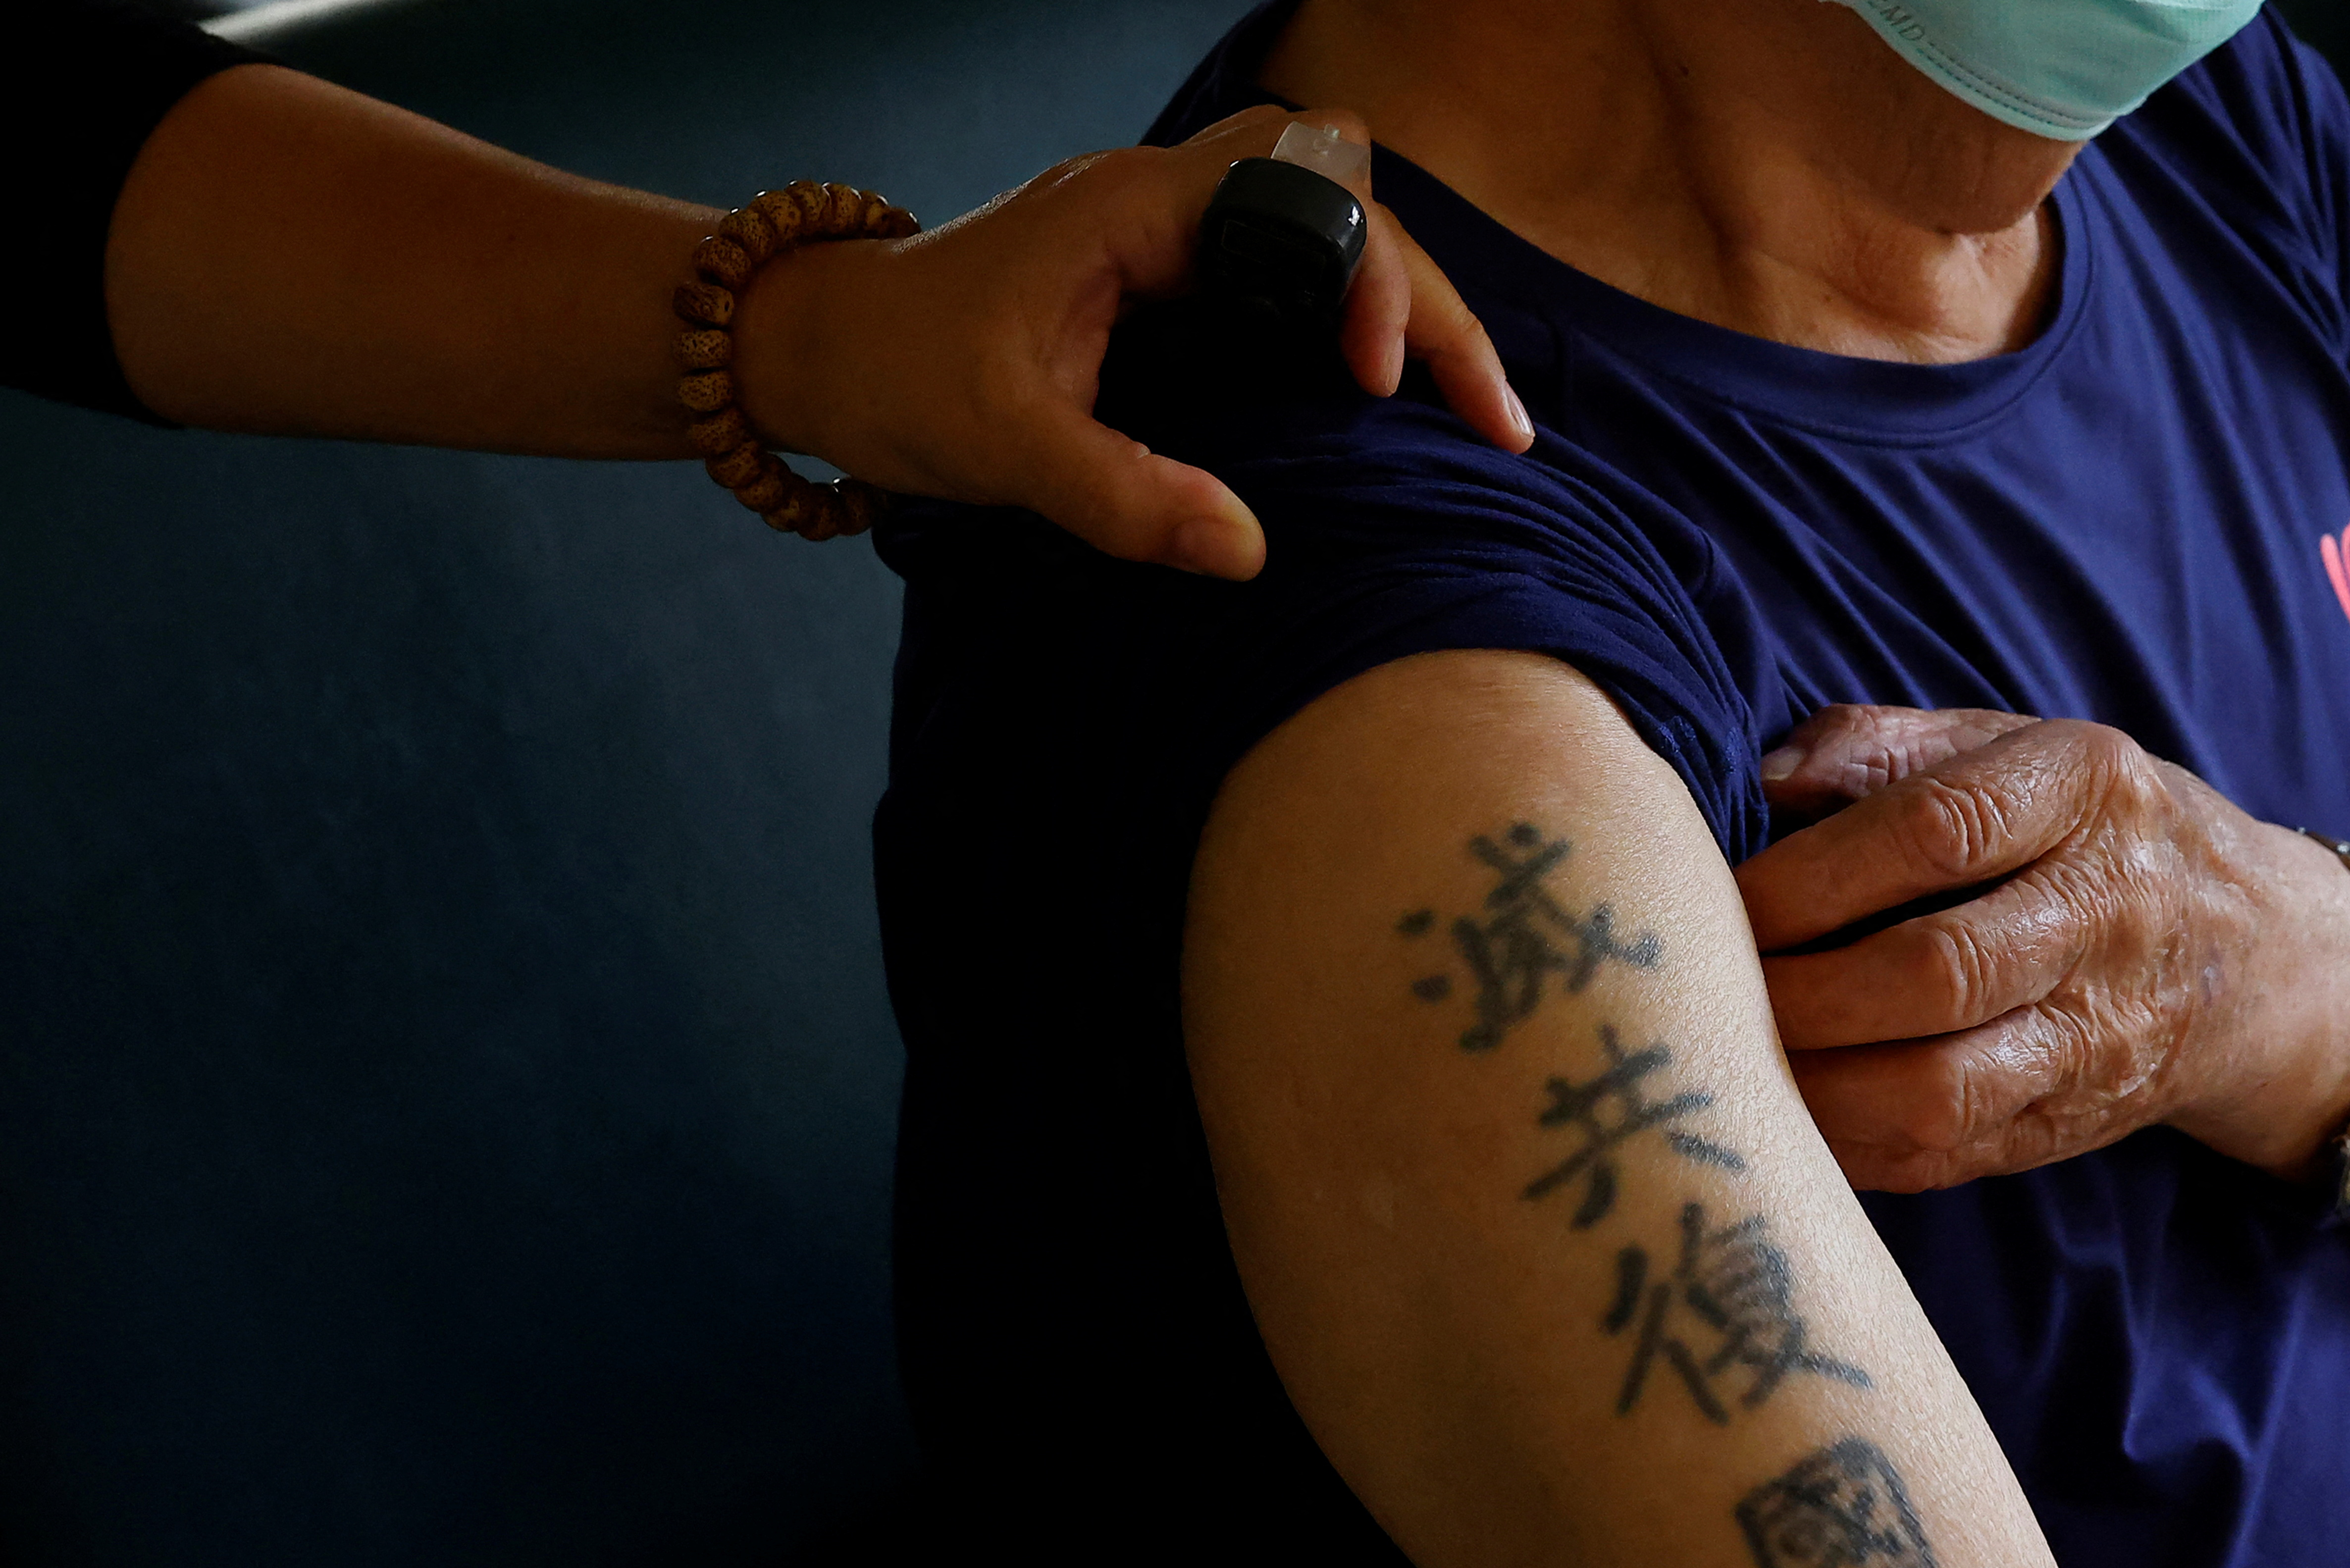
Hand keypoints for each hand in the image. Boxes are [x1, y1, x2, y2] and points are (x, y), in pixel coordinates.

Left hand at [732, 106, 1531, 577]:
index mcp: (1135, 210)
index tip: (1382, 382)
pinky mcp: (1164, 272)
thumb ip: (1124, 497)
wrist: (817, 347)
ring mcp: (1167, 230)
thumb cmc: (897, 377)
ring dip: (1404, 306)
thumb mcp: (1004, 447)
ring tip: (1471, 411)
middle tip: (1490, 415)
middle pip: (1349, 197)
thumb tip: (1250, 553)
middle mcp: (1163, 199)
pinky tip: (1390, 400)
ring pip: (1330, 227)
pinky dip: (1351, 323)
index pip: (1310, 191)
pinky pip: (1288, 270)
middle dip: (1429, 297)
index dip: (1374, 276)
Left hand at [1737, 705, 2349, 1191]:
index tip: (1728, 899)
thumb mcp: (2017, 748)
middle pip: (1935, 971)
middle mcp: (2110, 910)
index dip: (1812, 876)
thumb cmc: (2094, 831)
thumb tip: (1763, 781)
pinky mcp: (2080, 1123)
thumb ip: (1884, 747)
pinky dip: (1853, 1149)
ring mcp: (2105, 1031)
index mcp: (2086, 791)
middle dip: (1799, 991)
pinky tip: (1791, 1120)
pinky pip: (1951, 1155)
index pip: (1936, 833)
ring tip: (1732, 1063)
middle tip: (1703, 992)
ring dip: (1815, 1088)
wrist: (2261, 954)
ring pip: (1943, 1087)